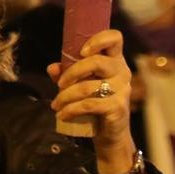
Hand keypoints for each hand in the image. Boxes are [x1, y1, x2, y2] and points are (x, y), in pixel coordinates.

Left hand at [47, 31, 136, 173]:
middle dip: (72, 73)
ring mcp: (122, 89)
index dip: (99, 39)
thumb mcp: (80, 86)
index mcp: (115, 60)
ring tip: (55, 105)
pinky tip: (63, 114)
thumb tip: (52, 67)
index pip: (115, 38)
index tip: (82, 51)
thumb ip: (67, 74)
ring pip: (88, 86)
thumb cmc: (96, 104)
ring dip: (66, 96)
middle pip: (96, 61)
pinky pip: (89, 104)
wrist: (110, 135)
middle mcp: (122, 71)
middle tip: (59, 85)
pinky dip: (71, 109)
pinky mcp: (117, 107)